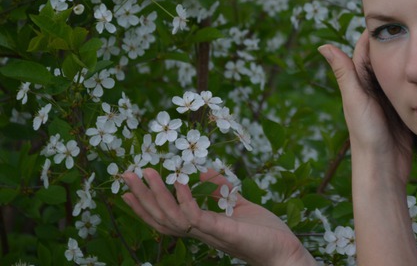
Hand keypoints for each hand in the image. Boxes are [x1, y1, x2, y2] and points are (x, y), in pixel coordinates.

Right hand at [122, 168, 314, 265]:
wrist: (284, 251)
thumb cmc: (263, 231)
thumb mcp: (237, 204)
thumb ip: (220, 189)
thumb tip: (204, 171)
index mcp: (201, 226)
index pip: (166, 218)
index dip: (146, 205)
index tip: (128, 189)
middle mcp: (200, 232)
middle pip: (162, 218)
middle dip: (142, 198)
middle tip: (126, 175)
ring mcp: (210, 233)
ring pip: (173, 218)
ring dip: (157, 196)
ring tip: (146, 173)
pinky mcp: (224, 231)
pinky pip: (198, 218)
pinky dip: (186, 201)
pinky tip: (178, 184)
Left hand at [319, 30, 412, 184]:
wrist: (384, 168)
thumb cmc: (366, 135)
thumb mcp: (356, 100)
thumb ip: (345, 73)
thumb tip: (322, 45)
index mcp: (359, 80)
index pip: (367, 48)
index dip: (377, 30)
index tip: (391, 8)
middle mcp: (373, 86)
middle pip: (385, 56)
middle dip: (396, 38)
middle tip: (414, 16)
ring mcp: (389, 96)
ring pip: (399, 69)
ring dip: (408, 56)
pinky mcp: (404, 107)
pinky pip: (410, 86)